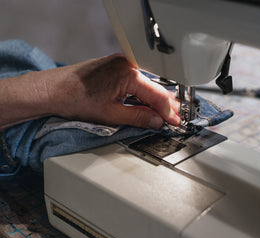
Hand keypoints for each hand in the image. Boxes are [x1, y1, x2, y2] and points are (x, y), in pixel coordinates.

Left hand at [0, 53, 179, 129]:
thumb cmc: (75, 99)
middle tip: (176, 117)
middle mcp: (126, 64)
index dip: (168, 112)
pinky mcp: (114, 66)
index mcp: (129, 74)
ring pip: (145, 84)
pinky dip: (142, 93)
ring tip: (165, 112)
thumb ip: (138, 117)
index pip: (157, 96)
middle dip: (165, 105)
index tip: (176, 121)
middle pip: (154, 88)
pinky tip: (147, 102)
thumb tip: (156, 121)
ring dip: (154, 99)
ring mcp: (120, 63)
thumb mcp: (111, 114)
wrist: (52, 89)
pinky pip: (135, 81)